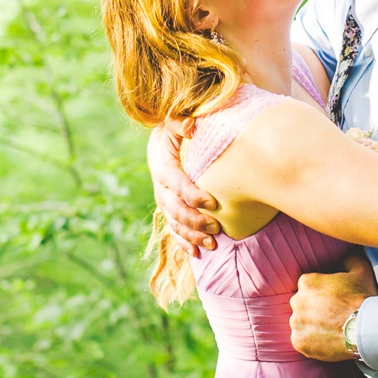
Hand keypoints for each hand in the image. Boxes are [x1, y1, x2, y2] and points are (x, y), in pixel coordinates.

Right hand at [148, 118, 219, 255]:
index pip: (176, 183)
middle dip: (194, 220)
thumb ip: (182, 124)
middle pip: (174, 209)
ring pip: (175, 224)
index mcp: (163, 167)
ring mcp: (164, 202)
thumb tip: (191, 125)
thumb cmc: (175, 132)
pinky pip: (174, 231)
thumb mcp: (175, 124)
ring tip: (212, 244)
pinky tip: (197, 254)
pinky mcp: (169, 211)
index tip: (211, 202)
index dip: (191, 194)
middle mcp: (161, 188)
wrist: (163, 143)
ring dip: (192, 235)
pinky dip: (184, 243)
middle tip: (216, 227)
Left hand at [290, 252, 377, 361]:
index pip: (310, 286)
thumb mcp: (361, 270)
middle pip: (303, 305)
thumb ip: (349, 260)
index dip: (323, 293)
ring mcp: (296, 324)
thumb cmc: (363, 298)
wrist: (366, 329)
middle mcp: (296, 301)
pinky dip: (312, 342)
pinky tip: (329, 340)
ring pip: (301, 324)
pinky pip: (302, 341)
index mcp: (307, 282)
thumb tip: (345, 259)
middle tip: (334, 315)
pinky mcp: (299, 342)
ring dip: (313, 326)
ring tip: (333, 330)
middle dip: (315, 309)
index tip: (335, 300)